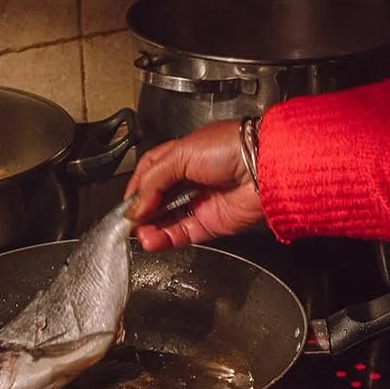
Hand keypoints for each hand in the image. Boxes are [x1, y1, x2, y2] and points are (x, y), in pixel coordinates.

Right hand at [126, 120, 265, 250]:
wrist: (264, 167)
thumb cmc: (229, 148)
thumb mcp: (181, 153)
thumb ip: (154, 179)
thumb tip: (137, 205)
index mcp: (183, 155)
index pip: (151, 172)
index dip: (136, 188)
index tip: (126, 203)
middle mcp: (191, 179)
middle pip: (157, 199)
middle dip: (141, 211)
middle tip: (128, 221)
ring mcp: (200, 202)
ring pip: (168, 220)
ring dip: (150, 228)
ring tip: (138, 234)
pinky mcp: (211, 223)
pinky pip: (182, 234)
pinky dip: (165, 239)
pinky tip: (151, 240)